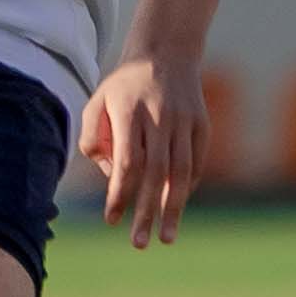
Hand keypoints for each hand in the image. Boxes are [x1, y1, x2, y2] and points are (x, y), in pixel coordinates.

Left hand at [81, 53, 207, 248]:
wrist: (166, 53)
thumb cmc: (124, 86)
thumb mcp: (97, 103)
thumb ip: (92, 138)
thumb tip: (110, 177)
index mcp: (130, 113)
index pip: (126, 162)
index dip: (120, 194)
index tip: (111, 220)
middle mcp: (160, 118)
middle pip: (156, 174)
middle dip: (147, 212)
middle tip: (139, 244)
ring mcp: (185, 122)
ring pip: (182, 172)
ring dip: (174, 208)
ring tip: (167, 237)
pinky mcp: (203, 125)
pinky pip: (196, 163)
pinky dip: (186, 187)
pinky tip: (174, 207)